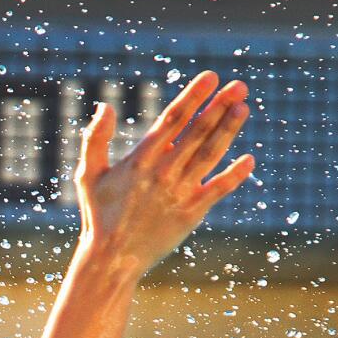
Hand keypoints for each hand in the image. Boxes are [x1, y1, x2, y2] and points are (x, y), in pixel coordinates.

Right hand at [75, 70, 254, 274]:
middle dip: (219, 106)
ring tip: (244, 108)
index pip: (172, 120)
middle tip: (239, 86)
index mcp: (140, 160)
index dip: (193, 96)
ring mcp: (179, 192)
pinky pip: (218, 189)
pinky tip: (249, 160)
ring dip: (229, 129)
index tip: (210, 78)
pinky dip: (234, 175)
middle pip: (198, 132)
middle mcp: (163, 172)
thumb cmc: (99, 215)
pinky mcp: (191, 213)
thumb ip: (95, 139)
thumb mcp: (87, 176)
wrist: (111, 258)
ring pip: (210, 154)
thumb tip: (104, 106)